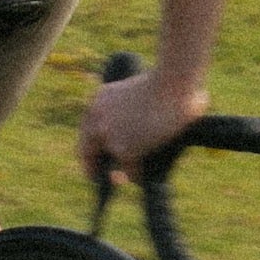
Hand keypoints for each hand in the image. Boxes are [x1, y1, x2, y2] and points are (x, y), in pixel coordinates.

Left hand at [78, 66, 207, 186]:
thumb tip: (165, 117)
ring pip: (106, 162)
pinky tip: (142, 179)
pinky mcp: (123, 150)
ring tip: (121, 180)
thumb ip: (137, 105)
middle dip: (92, 164)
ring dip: (113, 174)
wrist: (173, 81)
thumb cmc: (171, 78)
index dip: (96, 142)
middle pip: (85, 148)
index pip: (89, 127)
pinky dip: (135, 176)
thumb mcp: (141, 88)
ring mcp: (107, 135)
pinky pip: (128, 171)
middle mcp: (97, 117)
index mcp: (100, 99)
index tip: (102, 151)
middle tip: (100, 175)